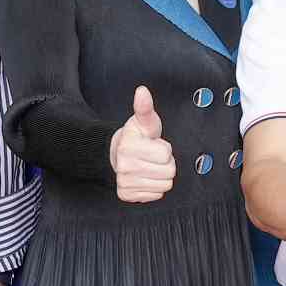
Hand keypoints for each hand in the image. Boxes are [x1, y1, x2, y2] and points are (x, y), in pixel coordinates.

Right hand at [110, 85, 175, 202]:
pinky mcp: (126, 194)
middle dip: (166, 163)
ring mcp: (124, 182)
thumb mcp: (143, 121)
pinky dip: (154, 187)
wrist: (117, 154)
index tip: (154, 145)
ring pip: (164, 185)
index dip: (165, 149)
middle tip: (154, 157)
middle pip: (168, 171)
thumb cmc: (136, 137)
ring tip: (150, 166)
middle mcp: (123, 166)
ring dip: (161, 175)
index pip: (166, 154)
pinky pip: (156, 195)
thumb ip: (145, 108)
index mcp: (128, 146)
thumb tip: (142, 91)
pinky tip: (145, 176)